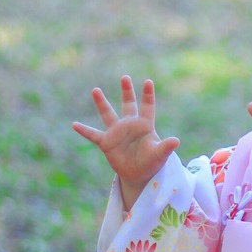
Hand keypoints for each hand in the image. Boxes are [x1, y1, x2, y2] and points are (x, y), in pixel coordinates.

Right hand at [73, 76, 179, 209]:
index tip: (148, 81)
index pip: (147, 107)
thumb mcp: (159, 154)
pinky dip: (84, 130)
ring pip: (108, 114)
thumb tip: (176, 141)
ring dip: (102, 103)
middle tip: (125, 77)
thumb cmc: (152, 162)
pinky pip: (93, 135)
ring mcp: (117, 132)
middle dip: (127, 91)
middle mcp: (130, 125)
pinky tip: (74, 124)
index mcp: (145, 125)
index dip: (147, 95)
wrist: (139, 174)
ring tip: (96, 90)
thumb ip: (166, 147)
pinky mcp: (106, 143)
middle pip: (128, 104)